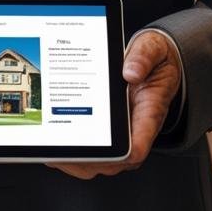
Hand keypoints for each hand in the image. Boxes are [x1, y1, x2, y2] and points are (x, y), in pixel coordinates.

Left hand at [44, 31, 181, 179]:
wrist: (157, 62)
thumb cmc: (156, 61)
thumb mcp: (154, 48)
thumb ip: (144, 57)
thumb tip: (130, 71)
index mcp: (149, 112)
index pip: (138, 145)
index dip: (118, 155)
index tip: (98, 152)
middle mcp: (137, 129)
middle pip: (115, 162)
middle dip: (88, 162)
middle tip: (62, 153)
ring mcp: (124, 133)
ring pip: (103, 162)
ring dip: (78, 162)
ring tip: (54, 154)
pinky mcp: (112, 131)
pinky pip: (96, 151)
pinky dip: (75, 152)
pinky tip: (55, 143)